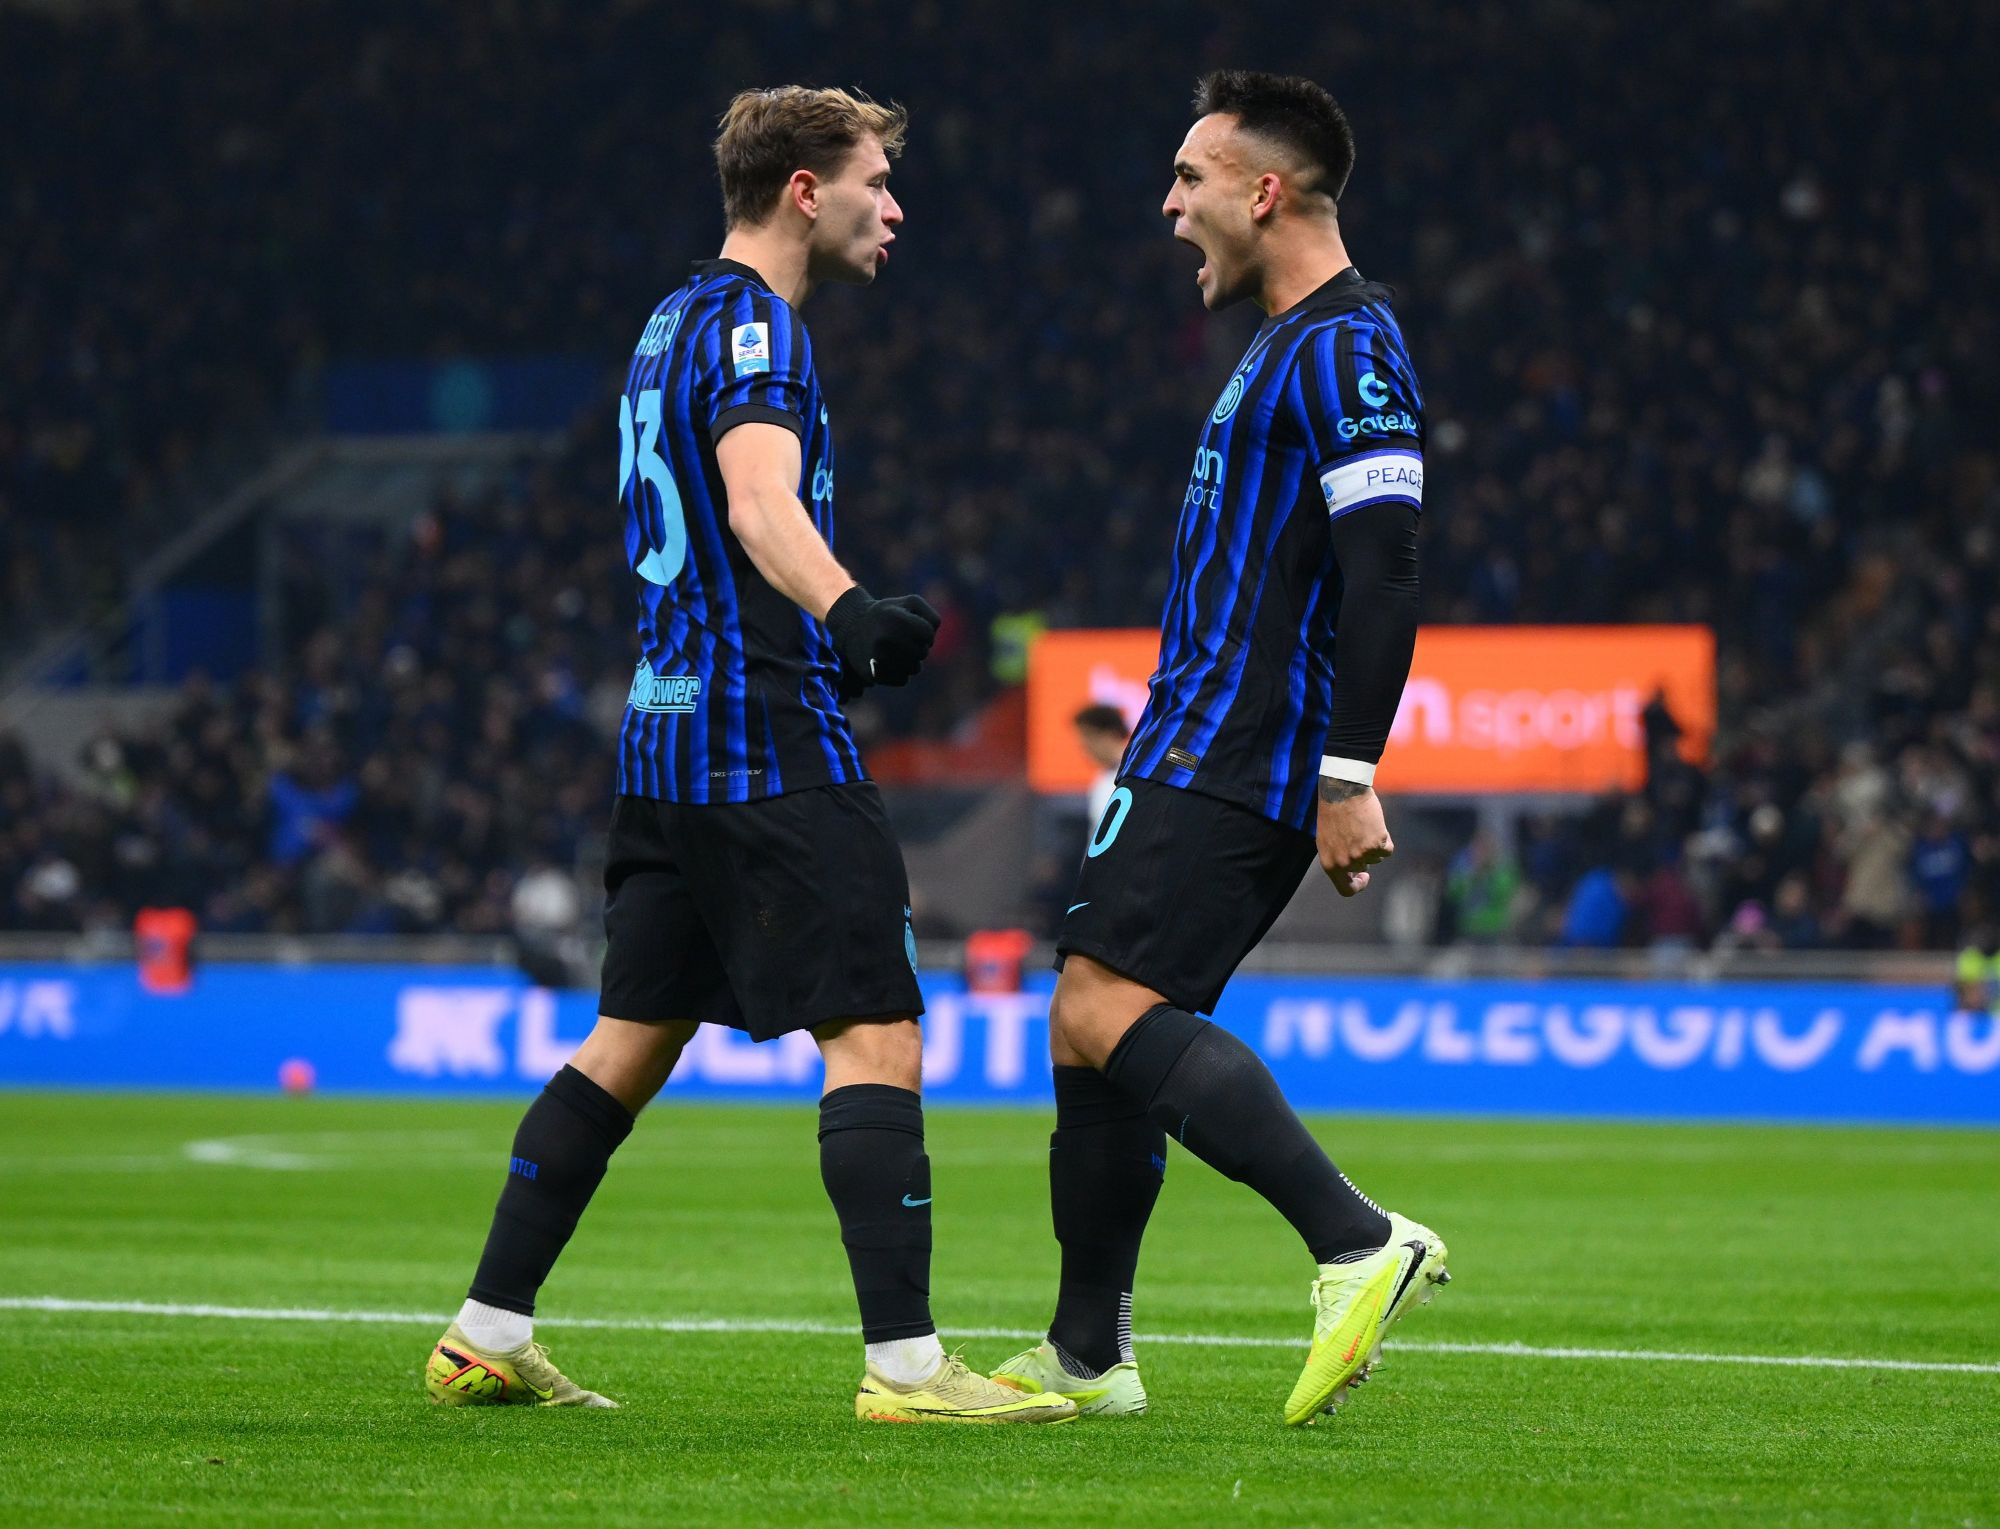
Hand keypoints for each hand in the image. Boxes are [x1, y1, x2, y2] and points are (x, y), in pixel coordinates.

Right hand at [824, 587, 940, 688]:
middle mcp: (886, 639)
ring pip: (915, 668)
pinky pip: (903, 679)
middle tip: (901, 638)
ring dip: (910, 660)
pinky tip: (888, 660)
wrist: (852, 627)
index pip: (928, 634)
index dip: (925, 631)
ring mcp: (879, 659)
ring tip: (894, 648)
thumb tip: (931, 639)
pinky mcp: (874, 675)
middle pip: (923, 652)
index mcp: (896, 619)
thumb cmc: (888, 614)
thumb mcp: (911, 603)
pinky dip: (899, 672)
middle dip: (918, 645)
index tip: (913, 627)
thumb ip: (931, 617)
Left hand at [1316, 778, 1392, 896]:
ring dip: (1373, 844)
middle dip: (1364, 854)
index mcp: (1330, 864)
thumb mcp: (1326, 840)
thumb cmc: (1332, 812)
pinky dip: (1385, 839)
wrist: (1342, 791)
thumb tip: (1355, 870)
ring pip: (1376, 858)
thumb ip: (1338, 858)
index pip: (1346, 889)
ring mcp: (1362, 854)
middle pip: (1364, 867)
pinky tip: (1374, 824)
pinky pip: (1387, 849)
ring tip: (1363, 825)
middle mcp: (1346, 862)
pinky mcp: (1377, 844)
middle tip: (1360, 834)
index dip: (1357, 885)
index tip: (1364, 875)